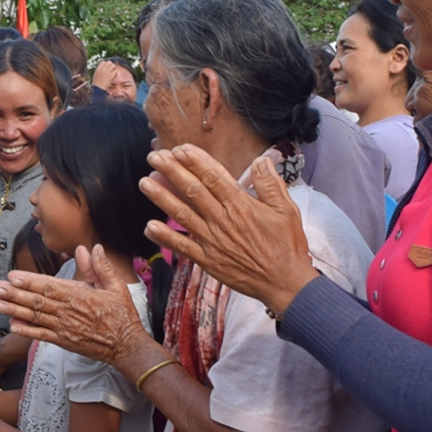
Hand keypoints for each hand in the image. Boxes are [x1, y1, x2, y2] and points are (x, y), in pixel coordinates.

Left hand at [0, 244, 153, 373]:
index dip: (30, 281)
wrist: (126, 345)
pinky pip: (41, 335)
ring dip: (15, 310)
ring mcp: (65, 328)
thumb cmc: (122, 315)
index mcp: (80, 295)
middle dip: (15, 293)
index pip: (50, 286)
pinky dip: (26, 331)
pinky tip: (12, 325)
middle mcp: (69, 311)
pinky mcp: (64, 342)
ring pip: (35, 317)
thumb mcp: (116, 286)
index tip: (14, 276)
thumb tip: (91, 248)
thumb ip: (100, 267)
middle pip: (37, 301)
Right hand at [91, 60, 117, 90]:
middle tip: (111, 70)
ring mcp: (107, 72)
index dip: (106, 64)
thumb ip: (99, 70)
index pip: (103, 62)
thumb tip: (104, 67)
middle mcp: (103, 69)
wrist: (98, 89)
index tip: (106, 68)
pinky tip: (114, 76)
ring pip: (113, 65)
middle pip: (109, 62)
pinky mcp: (111, 76)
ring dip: (114, 68)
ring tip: (112, 73)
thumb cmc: (97, 83)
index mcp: (98, 68)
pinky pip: (115, 71)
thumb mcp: (96, 74)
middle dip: (111, 65)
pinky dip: (115, 74)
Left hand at [139, 145, 316, 312]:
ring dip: (162, 197)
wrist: (284, 283)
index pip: (213, 177)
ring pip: (182, 214)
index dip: (194, 161)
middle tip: (154, 156)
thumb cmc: (286, 245)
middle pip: (192, 190)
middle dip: (171, 171)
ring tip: (145, 182)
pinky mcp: (208, 260)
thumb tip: (261, 160)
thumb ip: (271, 184)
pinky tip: (149, 226)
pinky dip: (165, 237)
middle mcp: (223, 220)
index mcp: (241, 205)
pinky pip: (182, 246)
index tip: (179, 149)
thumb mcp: (287, 210)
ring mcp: (213, 241)